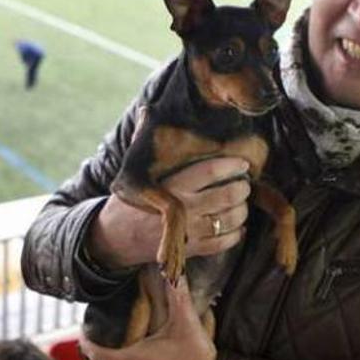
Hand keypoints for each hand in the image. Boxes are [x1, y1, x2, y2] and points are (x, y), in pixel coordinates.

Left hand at [79, 276, 215, 359]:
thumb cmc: (195, 356)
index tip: (84, 328)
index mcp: (132, 357)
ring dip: (120, 352)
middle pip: (107, 359)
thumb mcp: (186, 320)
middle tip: (106, 325)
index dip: (85, 340)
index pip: (95, 353)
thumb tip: (172, 268)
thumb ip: (178, 293)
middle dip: (104, 342)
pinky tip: (147, 349)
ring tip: (125, 334)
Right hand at [88, 157, 251, 269]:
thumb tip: (145, 110)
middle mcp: (184, 207)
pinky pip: (224, 242)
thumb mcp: (134, 170)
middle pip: (228, 195)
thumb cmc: (129, 199)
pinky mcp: (190, 249)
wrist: (115, 236)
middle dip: (242, 189)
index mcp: (173, 184)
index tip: (242, 163)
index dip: (232, 166)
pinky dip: (235, 234)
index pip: (211, 171)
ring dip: (241, 211)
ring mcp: (188, 231)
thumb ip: (144, 141)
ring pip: (230, 219)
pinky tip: (236, 227)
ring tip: (240, 205)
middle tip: (244, 184)